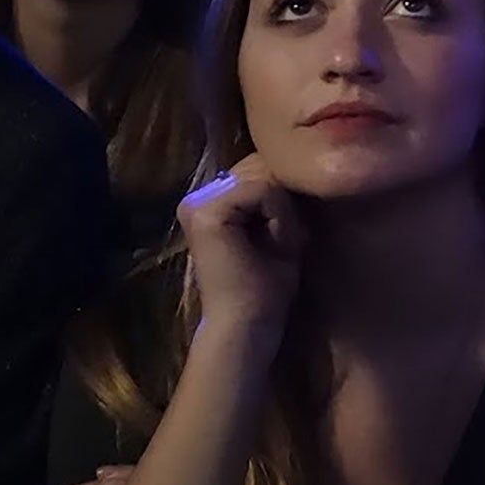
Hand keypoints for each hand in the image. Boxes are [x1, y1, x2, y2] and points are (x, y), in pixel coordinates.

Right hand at [177, 154, 304, 344]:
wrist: (249, 321)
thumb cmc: (266, 283)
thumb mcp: (277, 226)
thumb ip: (276, 194)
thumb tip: (288, 162)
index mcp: (209, 202)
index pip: (259, 171)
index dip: (281, 202)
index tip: (274, 240)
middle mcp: (196, 197)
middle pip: (262, 170)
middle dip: (282, 205)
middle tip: (274, 246)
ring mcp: (196, 202)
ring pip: (265, 179)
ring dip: (281, 213)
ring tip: (270, 247)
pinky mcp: (206, 212)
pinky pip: (263, 190)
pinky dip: (278, 216)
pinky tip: (267, 243)